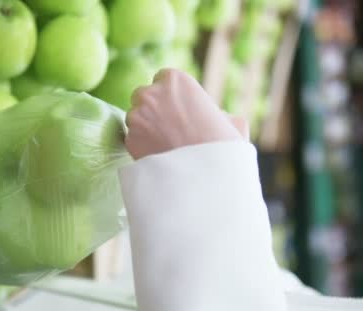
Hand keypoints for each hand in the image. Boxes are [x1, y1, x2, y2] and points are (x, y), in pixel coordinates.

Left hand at [125, 69, 247, 159]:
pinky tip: (160, 157)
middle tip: (169, 128)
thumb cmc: (224, 150)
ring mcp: (136, 116)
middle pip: (143, 96)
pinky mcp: (129, 139)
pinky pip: (133, 139)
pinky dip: (142, 147)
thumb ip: (219, 113)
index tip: (178, 109)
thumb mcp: (233, 123)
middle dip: (152, 108)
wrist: (206, 179)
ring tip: (166, 146)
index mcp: (176, 80)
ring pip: (135, 118)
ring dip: (145, 128)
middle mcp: (151, 93)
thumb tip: (219, 118)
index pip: (164, 78)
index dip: (171, 95)